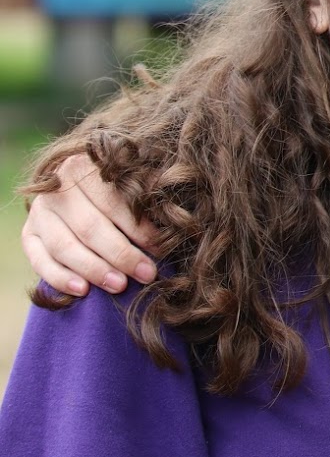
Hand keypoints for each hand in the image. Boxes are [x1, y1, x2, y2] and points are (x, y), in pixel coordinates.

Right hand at [21, 153, 157, 294]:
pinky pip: (40, 261)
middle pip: (90, 227)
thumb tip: (174, 214)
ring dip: (94, 269)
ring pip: (64, 246)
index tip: (161, 249)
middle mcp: (56, 189)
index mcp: (84, 166)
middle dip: (121, 254)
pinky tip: (82, 290)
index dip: (139, 229)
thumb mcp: (130, 181)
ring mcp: (39, 213)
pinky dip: (60, 278)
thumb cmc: (117, 187)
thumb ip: (144, 193)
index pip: (113, 203)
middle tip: (146, 274)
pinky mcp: (28, 235)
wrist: (78, 190)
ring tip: (120, 285)